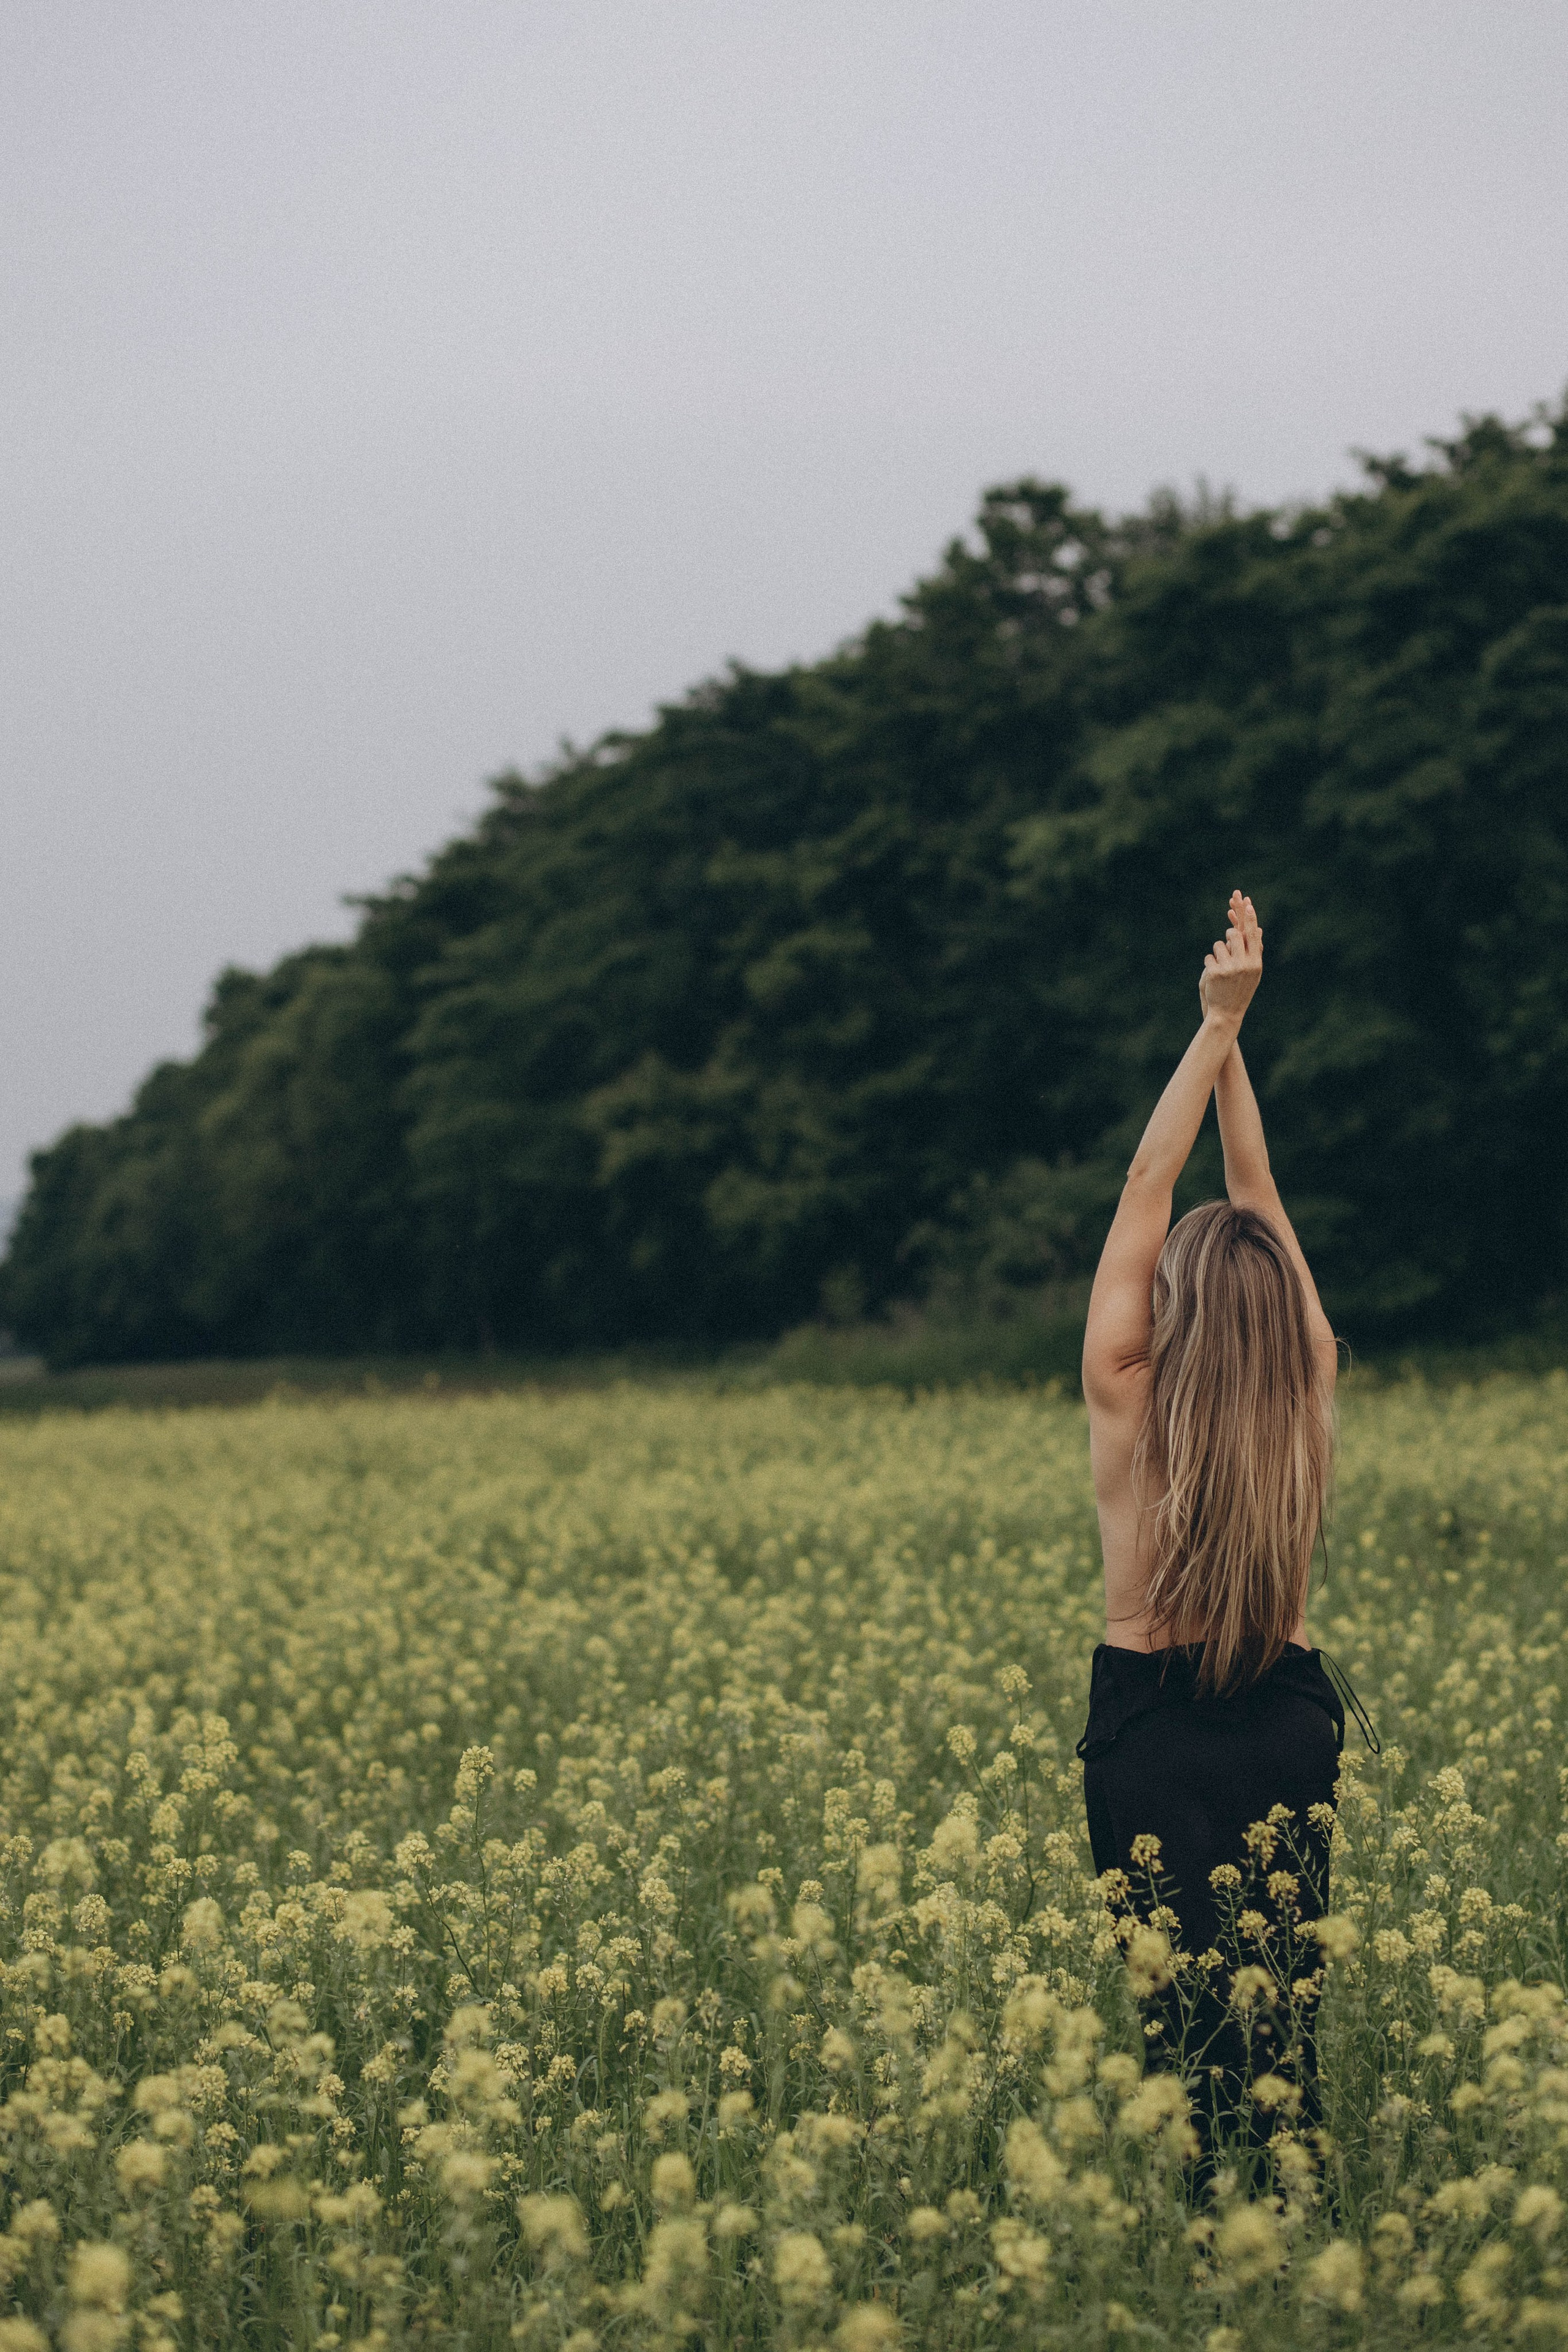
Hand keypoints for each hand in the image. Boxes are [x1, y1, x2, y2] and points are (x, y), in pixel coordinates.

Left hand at [1198, 889, 1262, 1024]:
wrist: (1227, 1013)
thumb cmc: (1240, 990)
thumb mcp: (1252, 973)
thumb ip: (1254, 951)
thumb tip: (1259, 929)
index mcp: (1255, 963)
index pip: (1253, 936)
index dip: (1249, 919)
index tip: (1248, 904)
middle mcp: (1245, 964)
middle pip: (1234, 936)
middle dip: (1228, 936)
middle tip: (1226, 944)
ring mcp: (1230, 968)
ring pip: (1219, 945)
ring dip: (1217, 953)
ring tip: (1221, 969)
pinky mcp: (1216, 973)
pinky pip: (1209, 957)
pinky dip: (1209, 964)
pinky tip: (1213, 977)